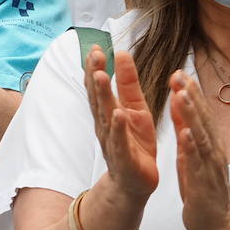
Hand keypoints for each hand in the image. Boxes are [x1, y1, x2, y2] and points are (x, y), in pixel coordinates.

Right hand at [85, 48, 158, 202]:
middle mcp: (107, 126)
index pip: (99, 87)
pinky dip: (118, 128)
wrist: (135, 182)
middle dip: (94, 76)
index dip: (95, 68)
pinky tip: (118, 114)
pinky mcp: (125, 158)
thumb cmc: (135, 143)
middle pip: (98, 98)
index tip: (95, 47)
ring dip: (101, 96)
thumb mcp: (136, 108)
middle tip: (93, 55)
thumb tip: (122, 53)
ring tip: (99, 75)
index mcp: (110, 112)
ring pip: (106, 116)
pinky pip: (120, 142)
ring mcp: (113, 142)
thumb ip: (128, 83)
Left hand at [169, 71, 229, 229]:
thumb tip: (182, 108)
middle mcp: (213, 149)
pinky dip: (192, 147)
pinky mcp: (204, 182)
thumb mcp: (192, 156)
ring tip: (181, 95)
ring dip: (192, 115)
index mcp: (209, 143)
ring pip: (200, 135)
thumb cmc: (203, 189)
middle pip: (202, 118)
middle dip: (190, 95)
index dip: (190, 92)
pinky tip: (186, 133)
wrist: (218, 223)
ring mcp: (210, 165)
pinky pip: (197, 162)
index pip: (200, 113)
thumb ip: (188, 133)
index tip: (179, 72)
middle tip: (179, 73)